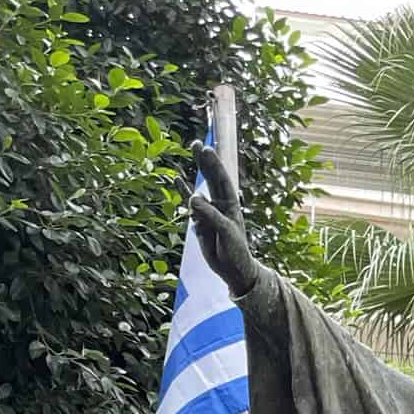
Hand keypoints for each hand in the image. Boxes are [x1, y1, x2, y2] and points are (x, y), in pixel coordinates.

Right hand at [188, 141, 257, 297]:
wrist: (233, 270)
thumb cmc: (235, 251)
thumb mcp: (225, 232)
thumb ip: (210, 215)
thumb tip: (192, 198)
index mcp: (231, 205)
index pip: (222, 181)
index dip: (215, 166)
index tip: (207, 151)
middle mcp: (220, 204)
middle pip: (211, 178)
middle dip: (205, 161)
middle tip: (197, 144)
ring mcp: (209, 211)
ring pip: (199, 188)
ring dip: (195, 171)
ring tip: (191, 152)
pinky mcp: (199, 221)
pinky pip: (190, 205)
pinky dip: (184, 192)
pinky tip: (177, 179)